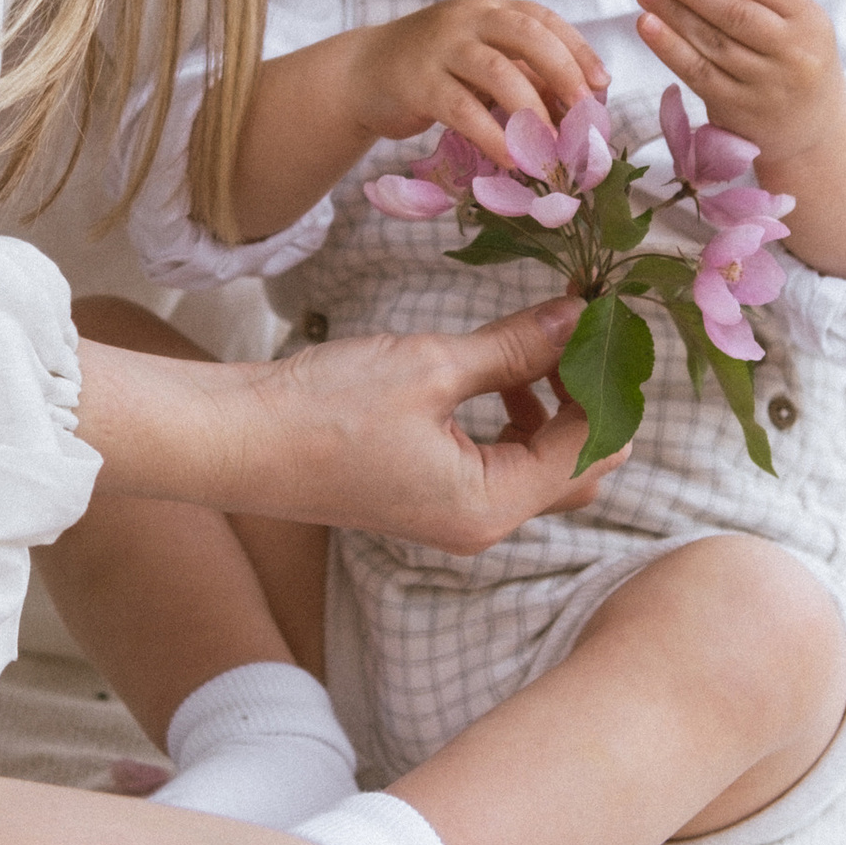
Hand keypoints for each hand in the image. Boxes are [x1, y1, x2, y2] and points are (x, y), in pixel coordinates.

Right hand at [231, 298, 628, 555]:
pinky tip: (496, 375)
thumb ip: (514, 347)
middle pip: (575, 470)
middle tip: (583, 334)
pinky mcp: (430, 498)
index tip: (605, 320)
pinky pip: (500, 465)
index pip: (589, 448)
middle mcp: (481, 525)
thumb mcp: (432, 365)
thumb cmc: (326, 408)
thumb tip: (576, 319)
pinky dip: (515, 421)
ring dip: (553, 408)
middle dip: (589, 402)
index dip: (605, 382)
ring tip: (537, 345)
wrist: (240, 441)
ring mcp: (455, 516)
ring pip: (540, 468)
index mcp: (491, 506)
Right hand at [346, 0, 608, 174]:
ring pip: (498, 72)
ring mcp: (440, 46)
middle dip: (564, 74)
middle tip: (586, 114)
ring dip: (532, 112)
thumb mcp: (480, 60)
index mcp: (490, 8)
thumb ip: (522, 73)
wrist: (362, 73)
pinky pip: (463, 108)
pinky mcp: (418, 81)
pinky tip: (509, 158)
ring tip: (551, 147)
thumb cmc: (434, 69)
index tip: (603, 83)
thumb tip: (577, 106)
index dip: (578, 49)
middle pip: (528, 36)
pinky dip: (492, 135)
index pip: (544, 19)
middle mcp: (468, 18)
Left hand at [635, 0, 845, 163]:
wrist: (814, 125)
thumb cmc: (794, 57)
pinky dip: (668, 47)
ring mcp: (766, 84)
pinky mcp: (739, 108)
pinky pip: (697, 72)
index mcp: (809, 20)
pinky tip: (647, 25)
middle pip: (734, 12)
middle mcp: (792, 53)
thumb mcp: (797, 22)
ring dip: (672, 12)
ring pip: (711, 41)